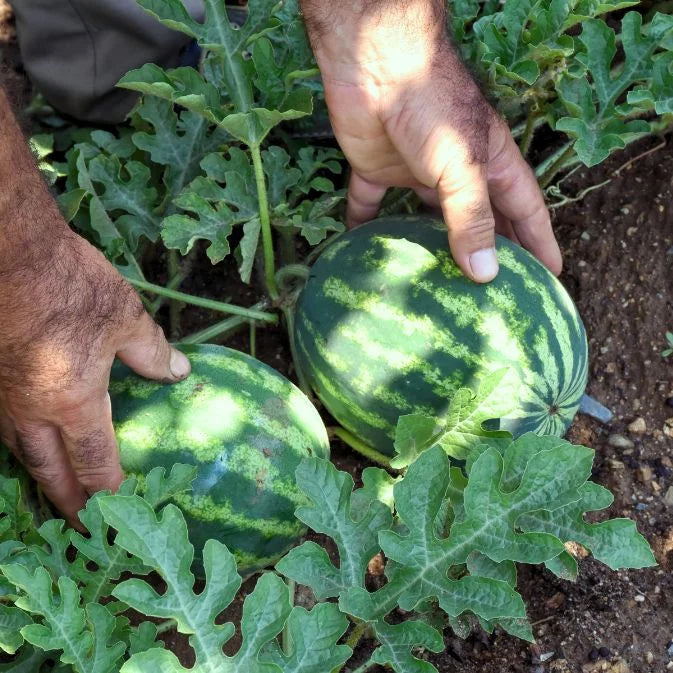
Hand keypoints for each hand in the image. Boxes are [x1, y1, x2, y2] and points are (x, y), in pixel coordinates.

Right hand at [0, 227, 190, 525]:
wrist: (8, 253)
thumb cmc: (71, 285)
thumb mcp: (125, 318)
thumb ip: (153, 353)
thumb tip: (181, 373)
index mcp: (72, 403)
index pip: (93, 462)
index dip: (108, 491)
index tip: (120, 511)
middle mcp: (32, 411)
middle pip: (49, 471)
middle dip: (66, 501)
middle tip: (80, 526)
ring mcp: (1, 397)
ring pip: (20, 452)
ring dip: (40, 475)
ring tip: (54, 488)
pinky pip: (3, 426)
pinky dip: (21, 443)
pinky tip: (29, 437)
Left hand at [301, 0, 561, 281]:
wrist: (374, 62)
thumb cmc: (429, 102)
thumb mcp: (461, 163)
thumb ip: (472, 216)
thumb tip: (486, 273)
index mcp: (490, 165)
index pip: (524, 211)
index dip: (539, 243)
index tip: (550, 277)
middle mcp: (456, 173)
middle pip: (478, 221)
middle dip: (488, 254)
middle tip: (494, 295)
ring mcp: (416, 173)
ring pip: (426, 221)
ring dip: (430, 250)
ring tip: (436, 289)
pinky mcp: (377, 170)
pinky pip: (370, 206)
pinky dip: (367, 228)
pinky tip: (368, 255)